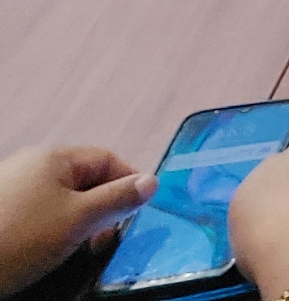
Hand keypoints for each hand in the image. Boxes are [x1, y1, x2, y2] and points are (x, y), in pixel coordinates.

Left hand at [0, 145, 155, 295]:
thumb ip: (117, 199)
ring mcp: (10, 187)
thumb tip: (152, 181)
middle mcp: (31, 164)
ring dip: (77, 223)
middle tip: (106, 241)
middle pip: (84, 179)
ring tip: (76, 250)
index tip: (137, 216)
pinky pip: (37, 213)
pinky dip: (51, 230)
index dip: (129, 184)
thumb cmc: (21, 238)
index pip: (108, 159)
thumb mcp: (78, 221)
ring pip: (61, 199)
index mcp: (54, 157)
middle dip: (102, 208)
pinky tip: (46, 252)